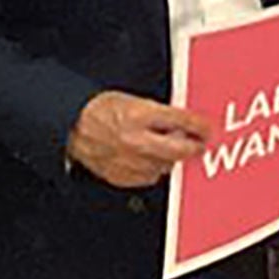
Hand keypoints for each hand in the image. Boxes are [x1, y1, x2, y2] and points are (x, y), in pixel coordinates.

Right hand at [65, 89, 210, 188]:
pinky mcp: (122, 176)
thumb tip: (181, 123)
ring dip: (171, 158)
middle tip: (199, 144)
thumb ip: (158, 113)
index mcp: (140, 115)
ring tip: (169, 150)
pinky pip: (149, 178)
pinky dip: (153, 169)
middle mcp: (137, 140)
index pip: (182, 121)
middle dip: (194, 148)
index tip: (206, 129)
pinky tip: (150, 160)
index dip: (199, 126)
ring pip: (166, 166)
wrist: (72, 126)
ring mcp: (130, 160)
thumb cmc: (99, 110)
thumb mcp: (133, 100)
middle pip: (180, 150)